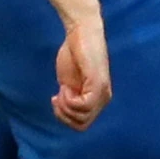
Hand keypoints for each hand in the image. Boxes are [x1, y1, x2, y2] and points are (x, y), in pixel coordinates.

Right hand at [51, 9, 110, 130]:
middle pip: (81, 125)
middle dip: (63, 115)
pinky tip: (64, 88)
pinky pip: (84, 105)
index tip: (56, 99)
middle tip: (56, 97)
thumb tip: (64, 111)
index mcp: (97, 100)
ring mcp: (102, 92)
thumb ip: (70, 96)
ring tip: (62, 91)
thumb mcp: (70, 80)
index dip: (65, 117)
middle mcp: (103, 99)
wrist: (81, 33)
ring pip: (82, 118)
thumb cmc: (75, 54)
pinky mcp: (98, 83)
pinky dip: (70, 100)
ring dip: (66, 107)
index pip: (81, 124)